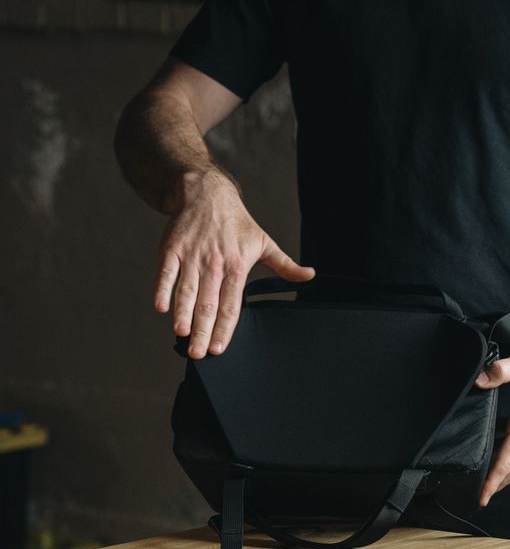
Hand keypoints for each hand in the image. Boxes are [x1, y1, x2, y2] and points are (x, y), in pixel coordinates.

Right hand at [156, 170, 314, 358]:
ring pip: (186, 291)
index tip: (220, 348)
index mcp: (237, 266)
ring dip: (182, 314)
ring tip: (181, 334)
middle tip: (198, 353)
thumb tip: (310, 275)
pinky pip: (165, 273)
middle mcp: (214, 264)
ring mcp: (191, 257)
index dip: (226, 328)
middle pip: (208, 304)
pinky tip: (161, 308)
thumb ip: (285, 265)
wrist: (207, 195)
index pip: (232, 304)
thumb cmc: (238, 224)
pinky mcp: (171, 249)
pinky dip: (162, 290)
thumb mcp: (264, 243)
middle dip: (203, 330)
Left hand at [473, 343, 509, 505]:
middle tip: (479, 497)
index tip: (482, 498)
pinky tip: (491, 447)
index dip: (492, 481)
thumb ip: (498, 372)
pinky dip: (505, 453)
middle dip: (496, 484)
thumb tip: (478, 380)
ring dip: (501, 470)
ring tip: (483, 477)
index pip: (506, 460)